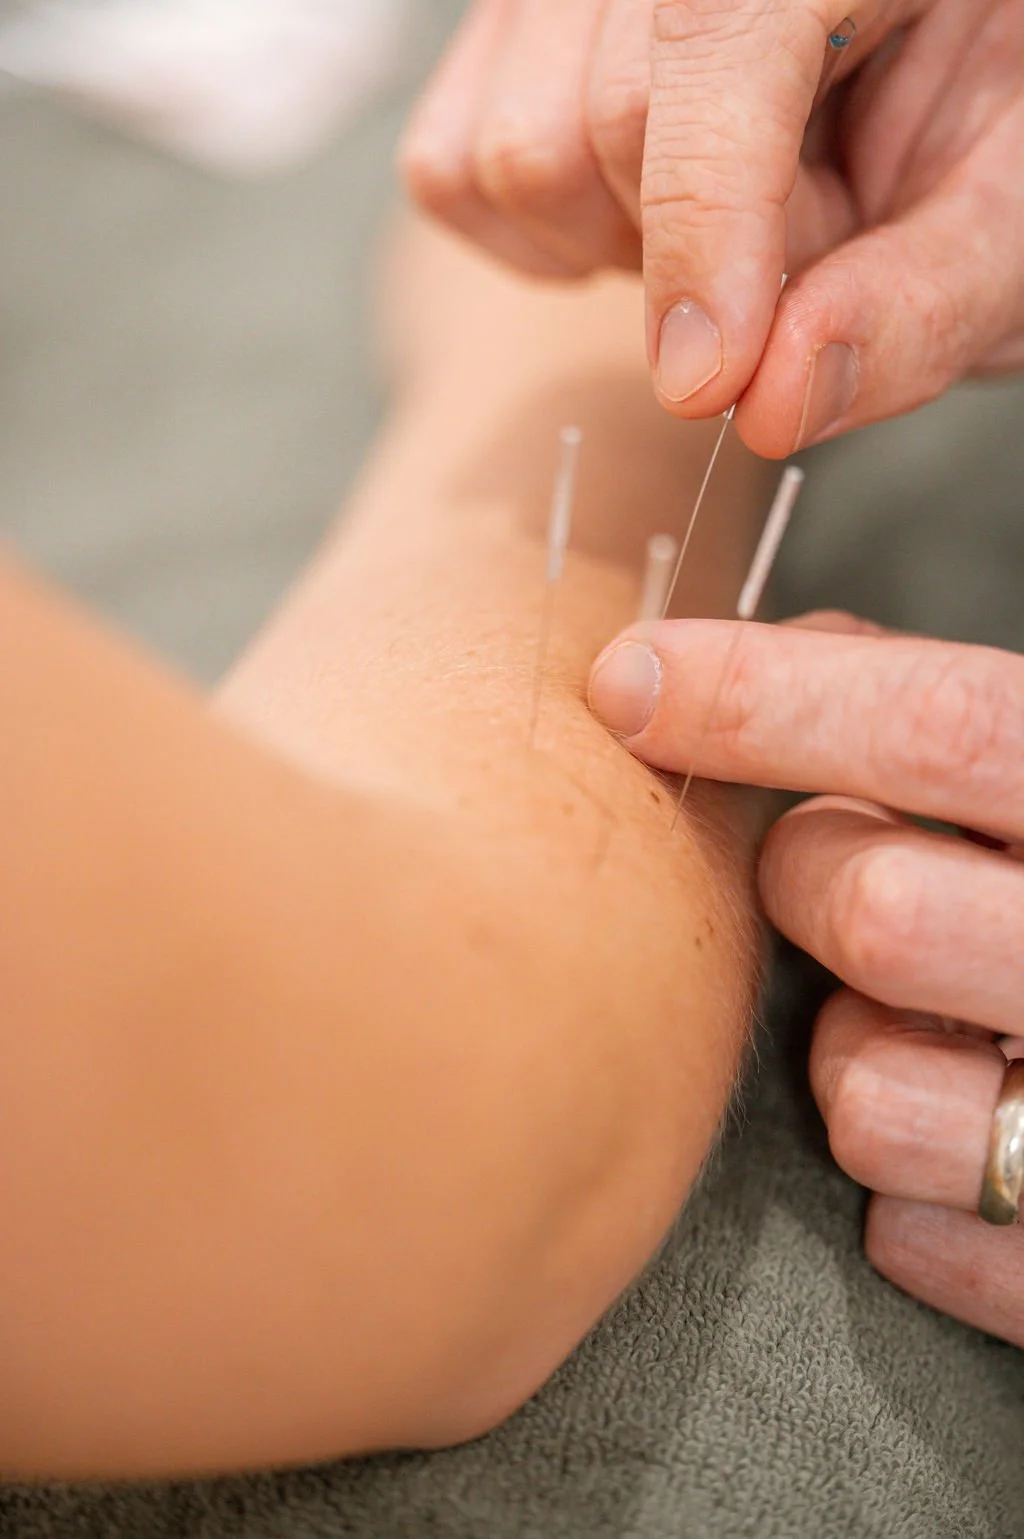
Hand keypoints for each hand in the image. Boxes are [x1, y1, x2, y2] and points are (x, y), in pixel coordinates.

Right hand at [402, 0, 1023, 454]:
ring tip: (737, 216)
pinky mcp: (508, 31)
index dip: (702, 229)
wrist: (944, 65)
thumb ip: (915, 305)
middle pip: (596, 123)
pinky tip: (643, 220)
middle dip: (700, 253)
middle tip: (808, 239)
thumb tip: (769, 407)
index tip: (710, 385)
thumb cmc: (995, 129)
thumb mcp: (1010, 218)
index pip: (713, 40)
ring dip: (621, 247)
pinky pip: (451, 169)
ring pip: (508, 156)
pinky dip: (541, 241)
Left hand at [588, 611, 1023, 1342]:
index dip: (765, 695)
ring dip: (851, 1056)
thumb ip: (939, 734)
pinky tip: (957, 1142)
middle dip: (810, 884)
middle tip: (836, 882)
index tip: (628, 683)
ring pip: (868, 1090)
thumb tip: (732, 662)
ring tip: (914, 1031)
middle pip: (872, 905)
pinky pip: (910, 1234)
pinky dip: (903, 1191)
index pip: (946, 724)